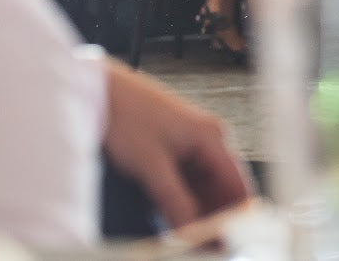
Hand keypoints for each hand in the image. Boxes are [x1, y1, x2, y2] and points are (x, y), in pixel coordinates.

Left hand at [102, 60, 251, 229]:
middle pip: (224, 189)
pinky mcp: (176, 150)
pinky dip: (186, 202)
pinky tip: (176, 220)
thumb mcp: (151, 165)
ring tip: (190, 239)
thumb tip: (190, 231)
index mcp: (212, 138)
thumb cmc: (127, 116)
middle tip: (206, 247)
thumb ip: (174, 200)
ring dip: (201, 212)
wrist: (100, 92)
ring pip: (206, 188)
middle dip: (218, 218)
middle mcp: (209, 140)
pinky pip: (190, 182)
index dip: (237, 216)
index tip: (229, 242)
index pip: (238, 185)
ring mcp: (193, 145)